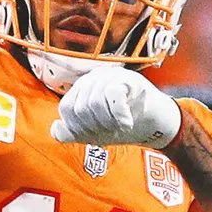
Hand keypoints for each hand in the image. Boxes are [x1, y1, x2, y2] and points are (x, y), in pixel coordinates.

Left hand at [49, 67, 182, 148]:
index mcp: (82, 88)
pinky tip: (127, 123)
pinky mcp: (129, 79)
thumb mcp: (95, 130)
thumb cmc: (125, 124)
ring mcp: (112, 76)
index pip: (66, 109)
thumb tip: (55, 129)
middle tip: (111, 133)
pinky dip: (119, 115)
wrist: (157, 123)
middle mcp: (94, 78)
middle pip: (79, 107)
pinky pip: (113, 95)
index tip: (95, 136)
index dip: (78, 128)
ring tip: (119, 127)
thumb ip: (73, 131)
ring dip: (108, 123)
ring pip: (95, 102)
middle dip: (94, 128)